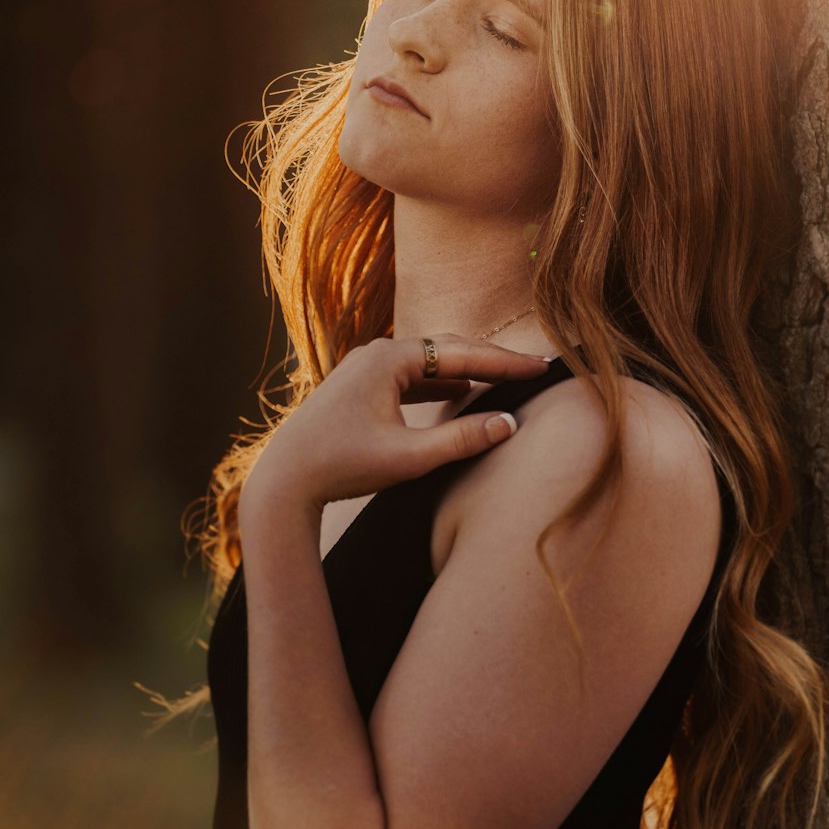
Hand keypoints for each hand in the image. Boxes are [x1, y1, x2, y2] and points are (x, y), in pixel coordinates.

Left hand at [238, 334, 551, 520]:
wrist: (286, 479)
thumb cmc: (343, 466)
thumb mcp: (409, 458)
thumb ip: (461, 440)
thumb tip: (510, 424)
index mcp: (389, 359)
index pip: (462, 354)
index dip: (506, 362)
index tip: (542, 365)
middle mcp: (377, 352)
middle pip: (448, 350)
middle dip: (492, 359)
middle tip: (534, 367)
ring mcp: (366, 367)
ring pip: (430, 362)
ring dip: (467, 369)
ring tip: (506, 375)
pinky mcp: (360, 385)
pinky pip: (412, 376)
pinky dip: (440, 382)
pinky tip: (461, 389)